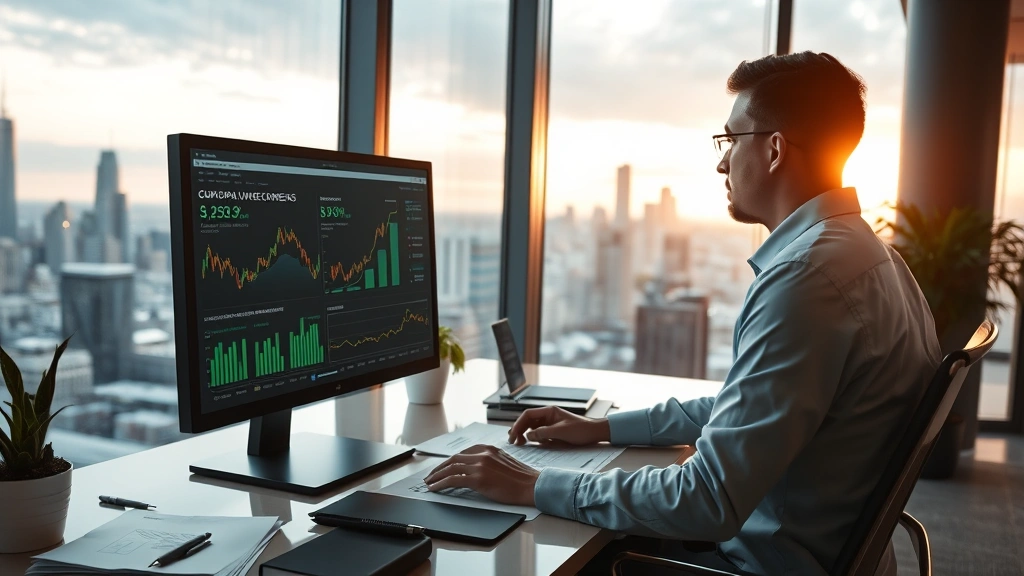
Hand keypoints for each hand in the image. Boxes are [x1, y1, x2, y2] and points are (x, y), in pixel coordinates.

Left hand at [423, 444, 538, 506]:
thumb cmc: (521, 478)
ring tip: (429, 483)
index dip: (449, 461)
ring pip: (451, 468)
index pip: (463, 453)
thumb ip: (489, 462)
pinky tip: (435, 488)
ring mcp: (480, 465)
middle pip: (454, 459)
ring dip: (437, 476)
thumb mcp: (503, 463)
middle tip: (431, 476)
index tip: (443, 467)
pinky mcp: (478, 479)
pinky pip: (453, 480)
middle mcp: (482, 454)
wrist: (532, 485)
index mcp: (488, 449)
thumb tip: (476, 470)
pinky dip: (441, 484)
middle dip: (440, 467)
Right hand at [507, 406, 609, 445]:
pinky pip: (540, 433)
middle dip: (519, 429)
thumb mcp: (560, 432)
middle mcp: (548, 416)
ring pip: (532, 427)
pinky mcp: (554, 431)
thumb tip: (528, 435)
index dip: (518, 424)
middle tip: (513, 441)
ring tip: (520, 443)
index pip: (527, 415)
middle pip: (528, 421)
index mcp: (549, 411)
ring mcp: (551, 423)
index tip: (513, 435)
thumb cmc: (581, 430)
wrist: (595, 432)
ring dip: (525, 434)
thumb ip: (543, 432)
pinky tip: (532, 443)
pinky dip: (534, 438)